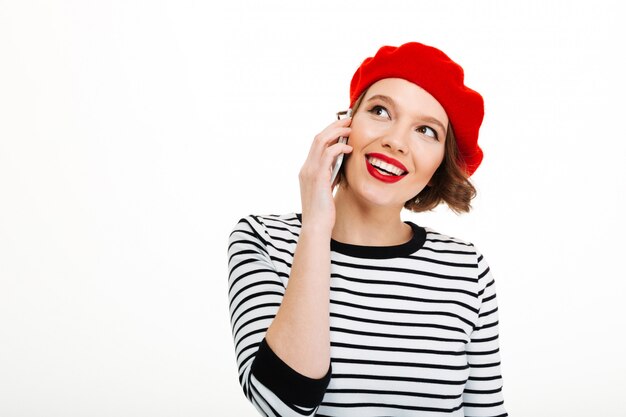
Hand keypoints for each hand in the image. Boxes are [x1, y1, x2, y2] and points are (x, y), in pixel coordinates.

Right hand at [298, 116, 351, 233]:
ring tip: (350, 128)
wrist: (316, 227)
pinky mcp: (318, 177)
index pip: (316, 144)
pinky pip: (328, 154)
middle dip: (334, 126)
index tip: (343, 127)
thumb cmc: (324, 213)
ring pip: (321, 141)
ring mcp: (310, 172)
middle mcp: (306, 168)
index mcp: (307, 170)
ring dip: (337, 132)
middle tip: (348, 120)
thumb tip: (340, 166)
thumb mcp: (326, 190)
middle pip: (318, 138)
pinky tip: (349, 148)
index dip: (329, 132)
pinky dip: (339, 147)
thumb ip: (330, 176)